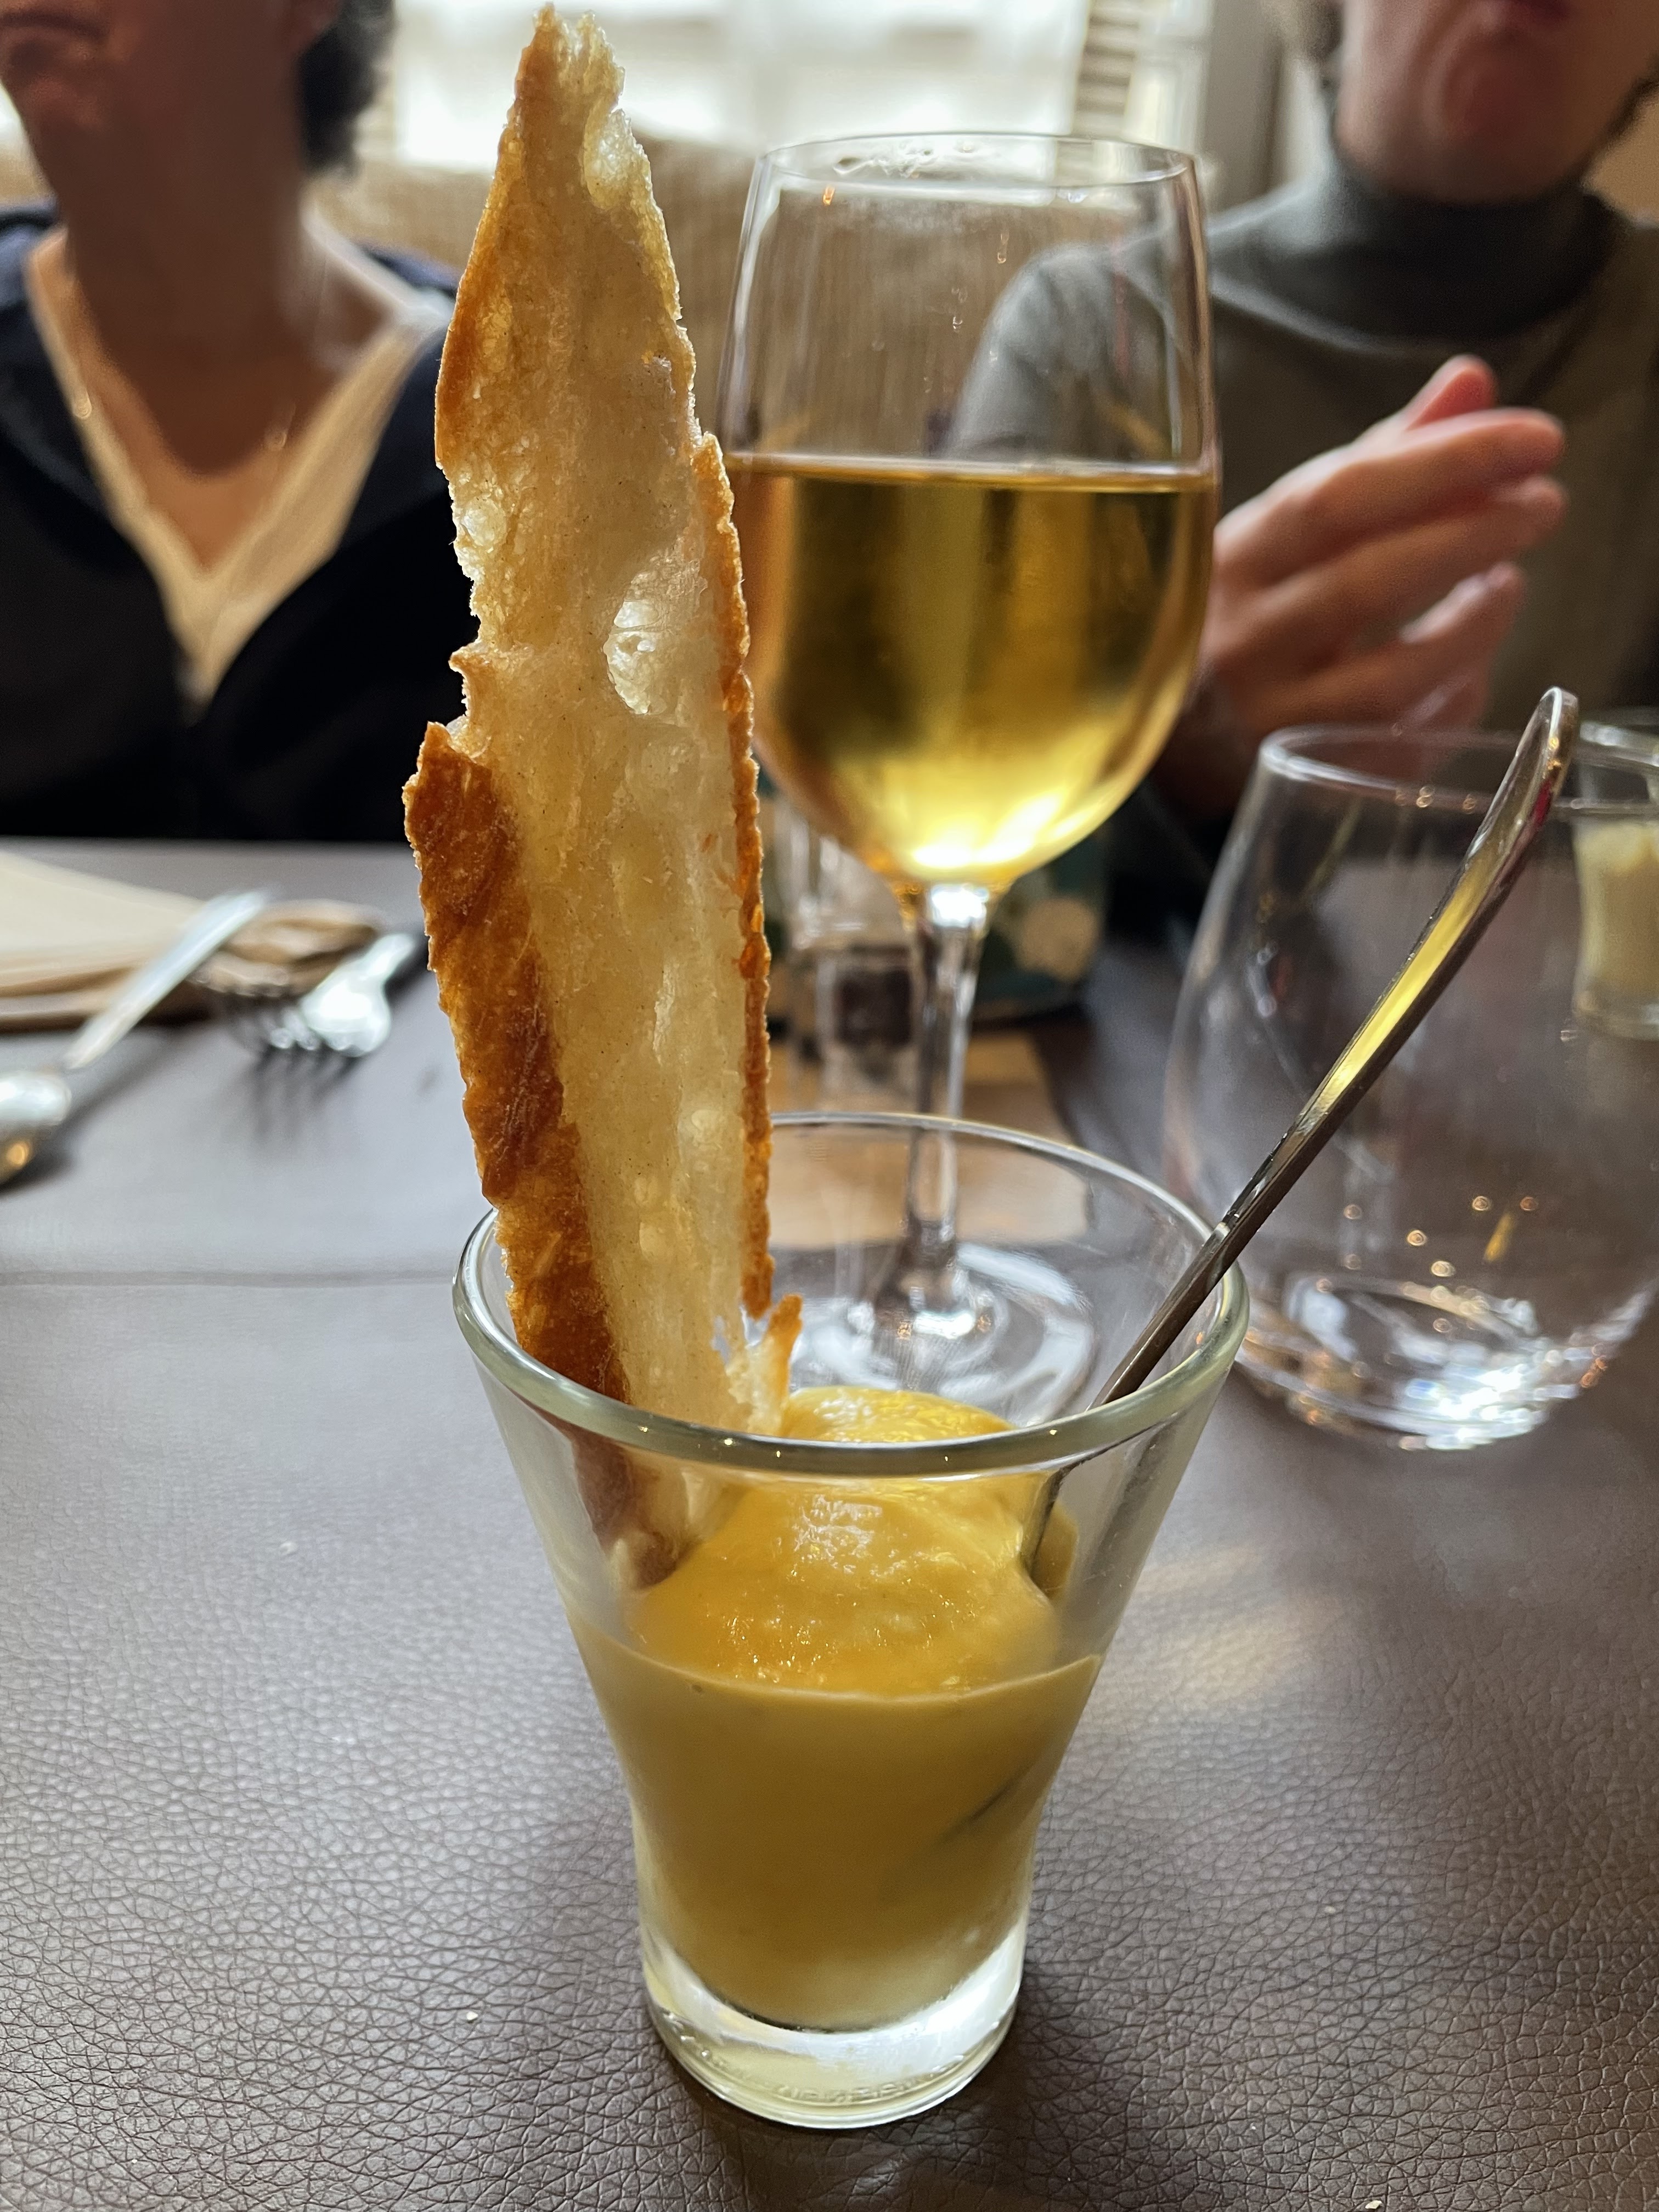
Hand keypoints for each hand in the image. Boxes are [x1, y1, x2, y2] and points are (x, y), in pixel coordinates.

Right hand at [1159, 358, 1566, 816]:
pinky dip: (1451, 694)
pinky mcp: (1307, 779)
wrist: (1168, 743)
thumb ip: (1381, 458)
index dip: (1442, 461)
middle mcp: (1241, 641)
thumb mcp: (1293, 532)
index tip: (1533, 438)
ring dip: (1472, 622)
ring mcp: (1269, 718)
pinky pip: (1398, 741)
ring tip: (1511, 580)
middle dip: (1471, 533)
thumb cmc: (1249, 615)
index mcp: (1232, 559)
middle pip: (1366, 579)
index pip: (1337, 494)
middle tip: (1545, 502)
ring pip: (1387, 674)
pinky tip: (1476, 661)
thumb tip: (1469, 380)